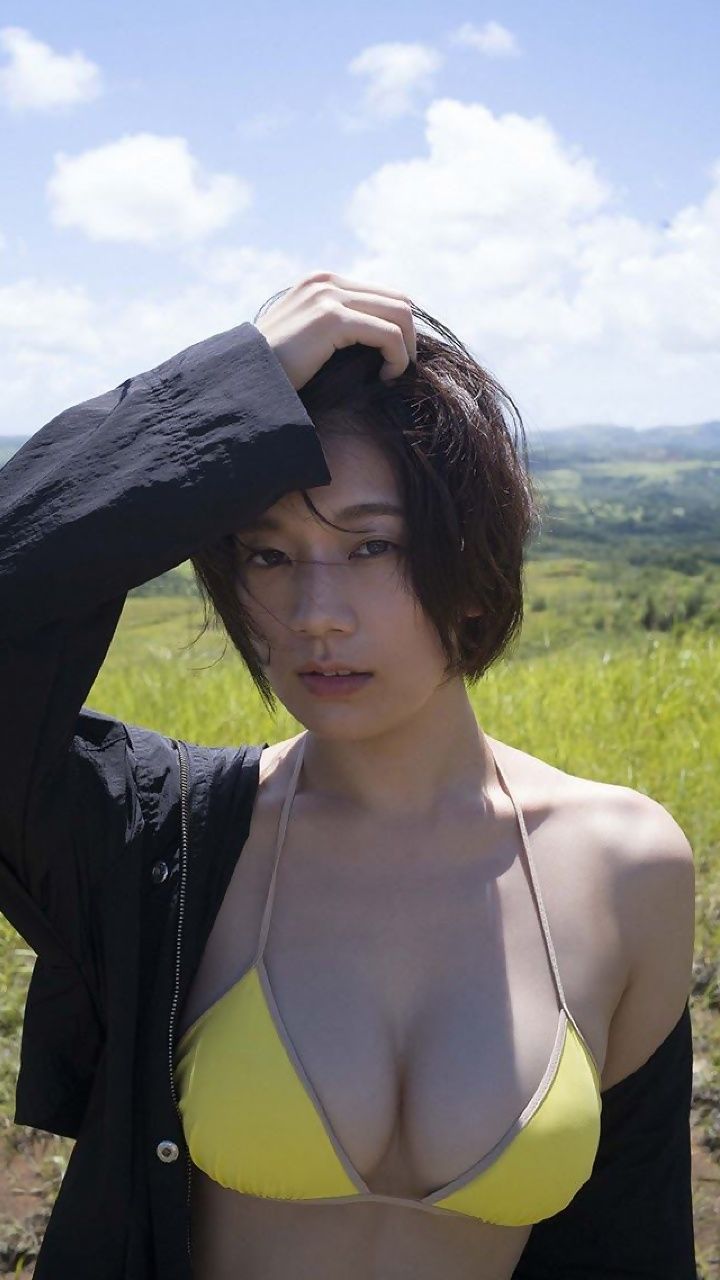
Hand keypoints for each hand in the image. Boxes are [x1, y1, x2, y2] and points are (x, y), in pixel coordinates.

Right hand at [254, 270, 416, 390]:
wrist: (245, 380)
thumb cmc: (277, 372)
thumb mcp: (308, 339)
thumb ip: (336, 329)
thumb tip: (380, 341)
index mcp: (322, 282)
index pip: (382, 294)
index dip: (400, 328)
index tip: (395, 360)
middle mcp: (326, 281)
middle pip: (398, 300)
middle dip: (410, 337)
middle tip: (401, 369)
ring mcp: (328, 295)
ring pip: (400, 314)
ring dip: (407, 348)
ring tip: (394, 375)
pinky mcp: (331, 318)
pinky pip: (388, 334)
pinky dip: (397, 358)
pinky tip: (385, 378)